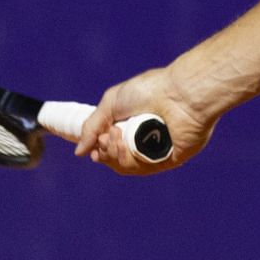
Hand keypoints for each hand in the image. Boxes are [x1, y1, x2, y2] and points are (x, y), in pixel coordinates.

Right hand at [66, 64, 213, 174]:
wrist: (179, 92)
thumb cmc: (149, 90)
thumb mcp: (111, 102)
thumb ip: (92, 126)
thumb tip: (80, 152)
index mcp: (135, 125)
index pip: (112, 147)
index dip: (100, 151)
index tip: (93, 148)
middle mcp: (147, 139)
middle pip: (116, 159)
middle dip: (105, 151)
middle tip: (106, 137)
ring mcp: (158, 150)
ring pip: (126, 166)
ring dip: (114, 154)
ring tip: (116, 136)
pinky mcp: (170, 159)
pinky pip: (142, 169)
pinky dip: (127, 160)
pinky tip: (124, 145)